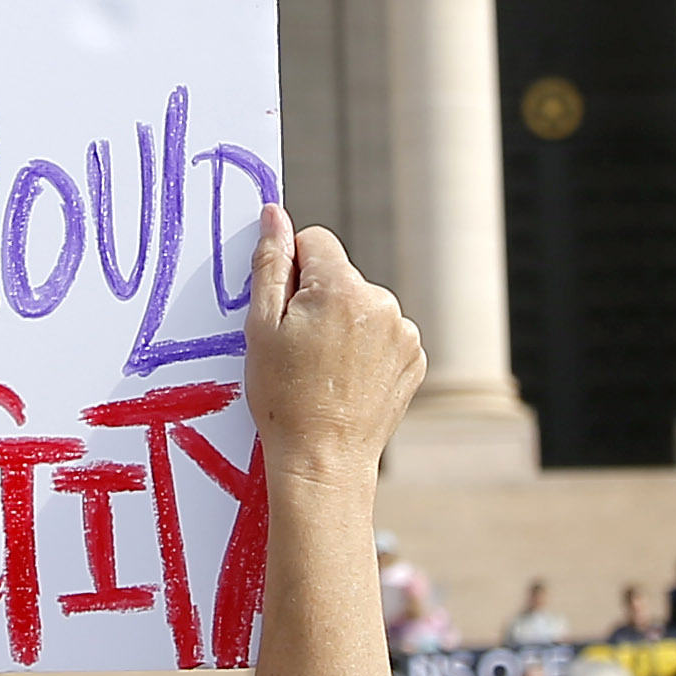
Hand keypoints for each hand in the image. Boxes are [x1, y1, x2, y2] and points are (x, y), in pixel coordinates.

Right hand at [241, 209, 422, 479]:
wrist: (323, 461)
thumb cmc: (283, 398)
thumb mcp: (260, 328)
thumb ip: (270, 264)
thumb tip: (274, 214)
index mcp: (342, 288)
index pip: (316, 241)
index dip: (293, 271)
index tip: (284, 310)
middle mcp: (382, 302)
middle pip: (341, 276)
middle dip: (319, 300)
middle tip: (299, 349)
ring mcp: (404, 332)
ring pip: (362, 305)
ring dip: (344, 325)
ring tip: (324, 371)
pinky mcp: (415, 358)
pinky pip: (383, 333)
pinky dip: (366, 349)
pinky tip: (347, 381)